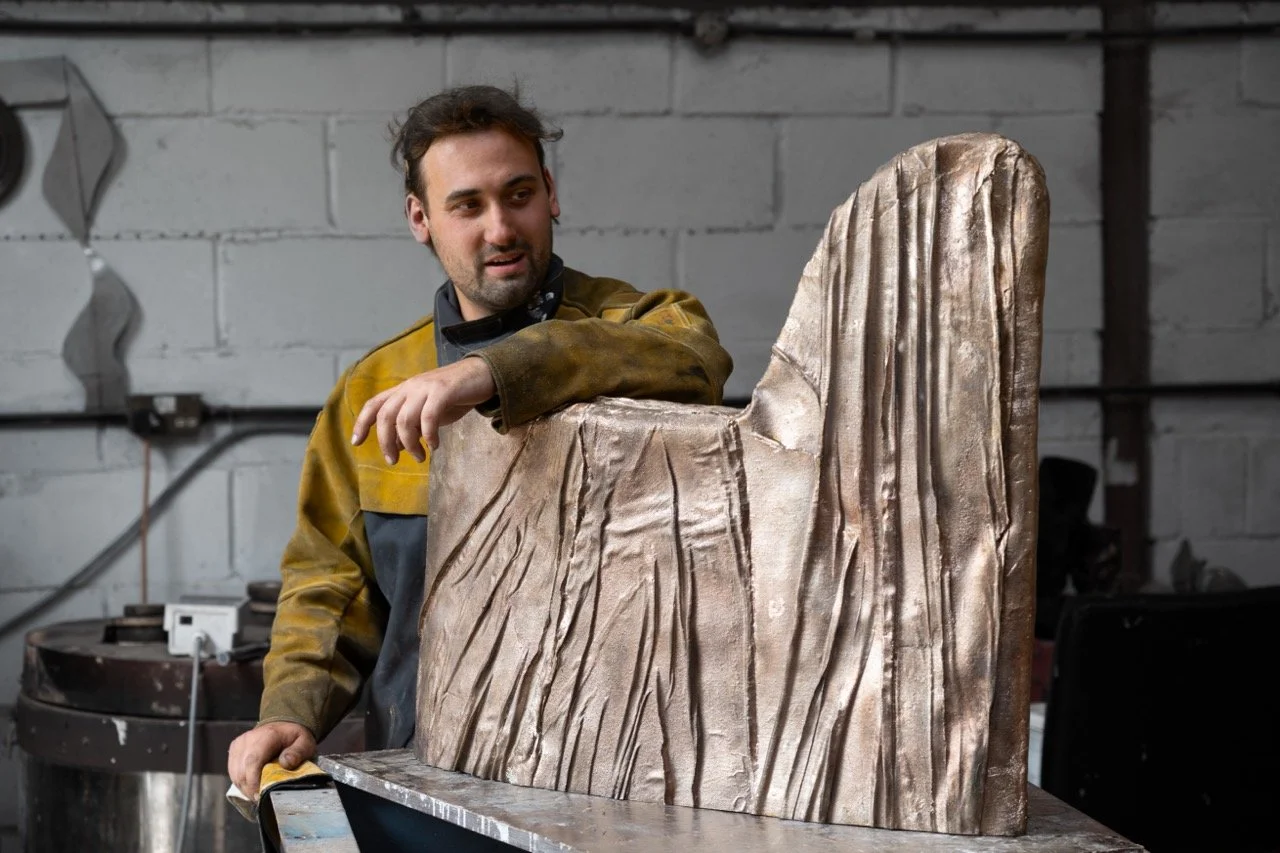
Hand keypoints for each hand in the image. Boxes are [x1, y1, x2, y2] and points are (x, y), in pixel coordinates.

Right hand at [227, 721, 315, 799]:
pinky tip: (253, 787)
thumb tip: (286, 763)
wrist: (282, 727)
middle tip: (262, 799)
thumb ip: (298, 752)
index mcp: (267, 735)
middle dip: (250, 789)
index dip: (254, 781)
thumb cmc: (293, 737)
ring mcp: (239, 745)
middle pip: (241, 771)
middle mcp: (248, 739)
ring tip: (259, 793)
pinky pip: (233, 773)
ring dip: (245, 788)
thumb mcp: (305, 742)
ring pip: (235, 774)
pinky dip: (241, 783)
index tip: (261, 795)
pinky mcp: (234, 751)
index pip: (253, 761)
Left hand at [351, 357, 496, 462]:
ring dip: (410, 444)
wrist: (482, 375)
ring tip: (420, 457)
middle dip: (386, 442)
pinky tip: (435, 445)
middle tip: (393, 460)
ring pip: (405, 419)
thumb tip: (397, 446)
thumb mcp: (428, 413)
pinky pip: (428, 417)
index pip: (374, 404)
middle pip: (386, 416)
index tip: (356, 442)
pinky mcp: (443, 390)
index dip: (362, 423)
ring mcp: (426, 387)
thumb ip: (412, 426)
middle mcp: (410, 386)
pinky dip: (429, 435)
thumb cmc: (455, 397)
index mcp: (403, 390)